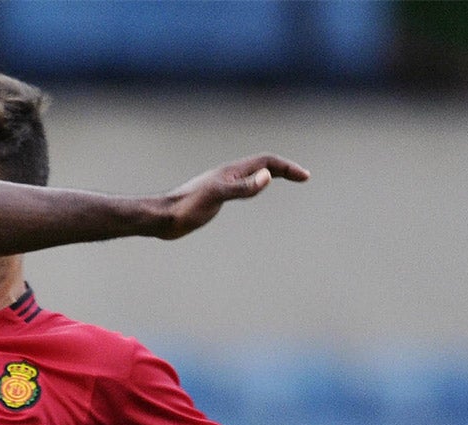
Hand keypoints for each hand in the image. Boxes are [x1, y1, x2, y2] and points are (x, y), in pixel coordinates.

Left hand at [156, 154, 308, 238]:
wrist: (163, 217)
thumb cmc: (187, 207)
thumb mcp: (217, 196)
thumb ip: (243, 187)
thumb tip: (268, 176)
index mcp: (232, 171)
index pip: (267, 162)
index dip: (287, 168)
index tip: (305, 177)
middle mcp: (228, 175)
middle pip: (262, 165)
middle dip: (284, 169)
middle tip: (303, 177)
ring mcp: (221, 186)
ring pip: (251, 175)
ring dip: (270, 174)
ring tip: (285, 179)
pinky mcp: (213, 198)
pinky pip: (241, 187)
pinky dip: (254, 186)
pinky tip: (252, 193)